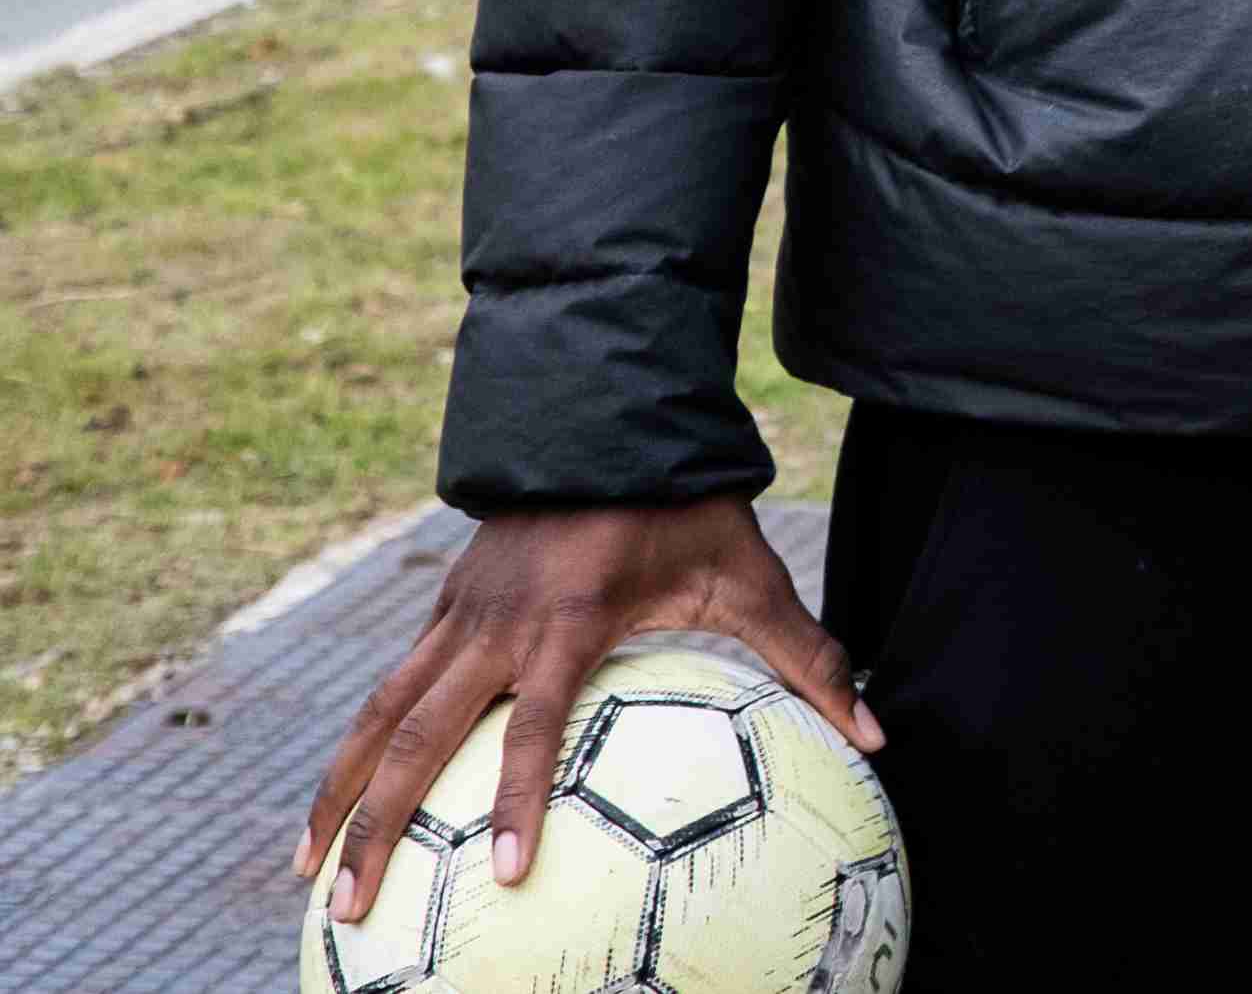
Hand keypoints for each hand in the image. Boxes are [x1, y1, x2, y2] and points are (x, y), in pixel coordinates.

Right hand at [308, 502, 872, 922]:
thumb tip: (876, 739)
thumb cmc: (691, 505)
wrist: (611, 416)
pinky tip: (336, 804)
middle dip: (375, 826)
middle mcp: (496, 621)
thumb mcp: (753, 577)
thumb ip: (809, 659)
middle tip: (349, 905)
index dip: (519, 799)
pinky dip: (353, 747)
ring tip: (306, 873)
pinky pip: (384, 687)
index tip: (506, 874)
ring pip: (377, 713)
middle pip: (414, 735)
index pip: (533, 725)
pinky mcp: (442, 607)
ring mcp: (458, 612)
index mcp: (568, 618)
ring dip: (337, 793)